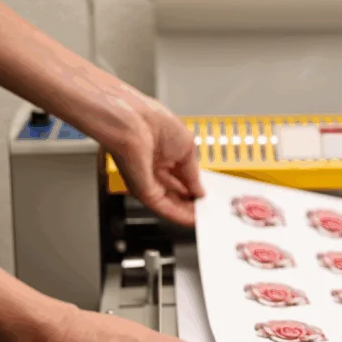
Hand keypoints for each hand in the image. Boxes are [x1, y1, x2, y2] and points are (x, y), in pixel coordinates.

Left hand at [108, 92, 203, 226]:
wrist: (130, 122)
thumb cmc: (152, 121)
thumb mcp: (187, 148)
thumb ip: (194, 173)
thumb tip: (200, 190)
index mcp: (165, 153)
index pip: (183, 177)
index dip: (197, 187)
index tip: (210, 196)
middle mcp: (155, 169)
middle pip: (177, 192)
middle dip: (194, 202)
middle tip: (210, 210)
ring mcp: (148, 181)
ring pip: (172, 204)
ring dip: (189, 213)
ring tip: (206, 218)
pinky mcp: (143, 191)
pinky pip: (164, 208)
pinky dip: (179, 216)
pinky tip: (193, 220)